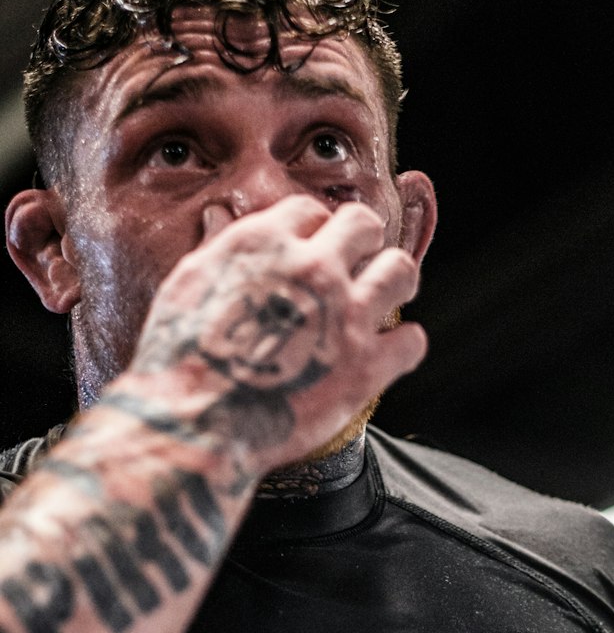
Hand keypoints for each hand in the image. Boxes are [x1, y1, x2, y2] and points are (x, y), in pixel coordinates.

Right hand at [122, 195, 425, 473]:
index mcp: (264, 242)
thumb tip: (223, 218)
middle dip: (364, 242)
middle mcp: (313, 268)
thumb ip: (219, 250)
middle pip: (364, 225)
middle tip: (361, 266)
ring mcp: (345, 316)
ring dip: (395, 282)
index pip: (310, 210)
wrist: (199, 422)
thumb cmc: (181, 359)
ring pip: (400, 272)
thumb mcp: (188, 285)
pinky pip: (413, 340)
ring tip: (386, 298)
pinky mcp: (367, 366)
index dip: (315, 231)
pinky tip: (391, 352)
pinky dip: (405, 345)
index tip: (316, 250)